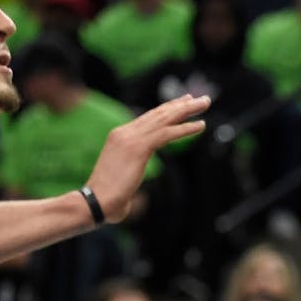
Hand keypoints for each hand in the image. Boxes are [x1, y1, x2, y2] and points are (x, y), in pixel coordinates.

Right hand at [85, 94, 208, 220]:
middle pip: (159, 113)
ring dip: (187, 110)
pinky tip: (201, 125)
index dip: (168, 109)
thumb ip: (130, 177)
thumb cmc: (106, 199)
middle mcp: (124, 132)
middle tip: (201, 99)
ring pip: (165, 118)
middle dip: (181, 104)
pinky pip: (167, 133)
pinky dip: (185, 128)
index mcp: (120, 136)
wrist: (94, 201)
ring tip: (205, 103)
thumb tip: (130, 197)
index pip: (149, 118)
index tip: (184, 102)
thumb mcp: (122, 179)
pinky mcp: (138, 147)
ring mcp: (130, 137)